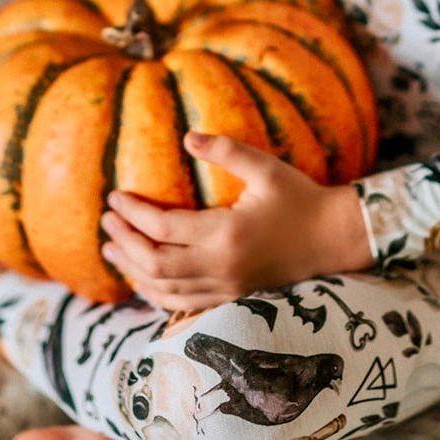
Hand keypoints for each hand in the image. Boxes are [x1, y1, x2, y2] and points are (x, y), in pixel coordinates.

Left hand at [98, 132, 374, 311]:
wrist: (333, 240)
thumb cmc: (300, 198)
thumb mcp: (266, 167)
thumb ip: (227, 150)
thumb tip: (187, 135)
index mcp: (226, 234)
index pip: (163, 229)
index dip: (133, 214)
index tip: (113, 197)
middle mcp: (221, 266)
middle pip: (155, 263)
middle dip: (125, 241)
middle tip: (106, 220)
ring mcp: (226, 287)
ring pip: (165, 288)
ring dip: (133, 268)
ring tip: (111, 247)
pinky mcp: (232, 297)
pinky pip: (183, 303)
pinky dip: (156, 292)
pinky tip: (141, 278)